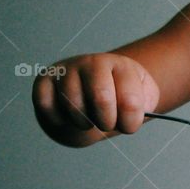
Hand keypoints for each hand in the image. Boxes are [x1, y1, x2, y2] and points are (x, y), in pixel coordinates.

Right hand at [32, 53, 159, 146]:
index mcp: (120, 66)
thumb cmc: (119, 97)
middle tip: (108, 124)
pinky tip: (68, 116)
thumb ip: (145, 106)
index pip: (130, 100)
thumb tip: (133, 114)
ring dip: (84, 123)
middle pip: (101, 99)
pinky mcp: (44, 80)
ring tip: (90, 119)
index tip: (128, 125)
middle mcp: (92, 63)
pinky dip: (59, 120)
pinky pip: (47, 105)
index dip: (131, 122)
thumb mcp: (143, 99)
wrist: (91, 89)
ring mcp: (66, 70)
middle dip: (107, 122)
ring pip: (73, 106)